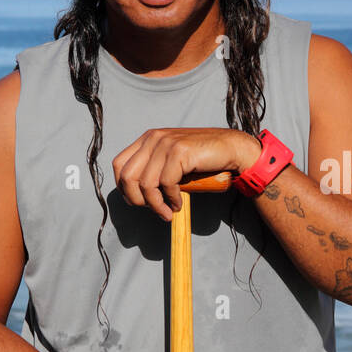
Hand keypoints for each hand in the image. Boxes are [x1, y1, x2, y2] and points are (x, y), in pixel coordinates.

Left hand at [112, 128, 261, 220]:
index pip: (119, 165)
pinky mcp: (179, 152)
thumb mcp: (172, 161)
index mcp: (148, 138)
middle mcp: (154, 138)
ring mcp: (166, 143)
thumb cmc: (203, 160)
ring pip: (146, 183)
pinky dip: (170, 199)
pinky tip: (178, 204)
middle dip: (137, 200)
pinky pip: (166, 183)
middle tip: (153, 211)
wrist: (231, 149)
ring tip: (167, 213)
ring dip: (156, 204)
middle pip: (127, 176)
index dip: (123, 188)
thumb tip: (137, 195)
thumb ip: (155, 169)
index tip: (138, 202)